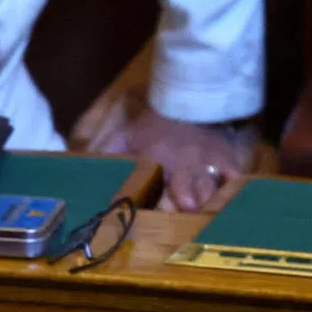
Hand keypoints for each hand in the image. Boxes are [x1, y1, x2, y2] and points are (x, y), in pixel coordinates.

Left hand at [91, 106, 252, 211]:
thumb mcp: (124, 135)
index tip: (167, 213)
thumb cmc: (152, 123)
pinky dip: (233, 190)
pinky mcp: (225, 157)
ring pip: (212, 185)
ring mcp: (208, 161)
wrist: (185, 96)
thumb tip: (77, 161)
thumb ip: (105, 151)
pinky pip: (233, 176)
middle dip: (191, 202)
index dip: (166, 202)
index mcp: (162, 160)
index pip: (163, 185)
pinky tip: (234, 203)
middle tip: (191, 211)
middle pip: (191, 189)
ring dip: (210, 201)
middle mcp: (186, 164)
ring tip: (212, 215)